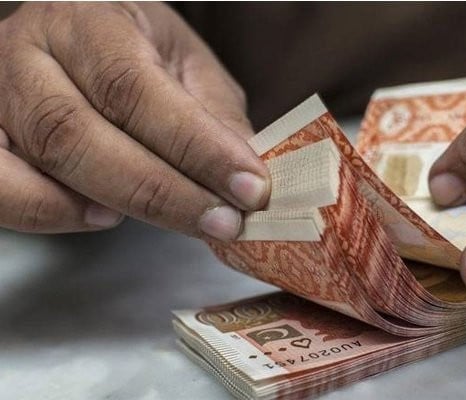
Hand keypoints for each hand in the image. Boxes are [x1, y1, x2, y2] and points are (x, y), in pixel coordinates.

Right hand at [0, 2, 268, 239]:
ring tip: (175, 219)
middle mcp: (31, 49)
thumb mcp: (188, 66)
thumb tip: (247, 181)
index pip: (136, 87)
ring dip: (113, 202)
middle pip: (79, 130)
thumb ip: (214, 117)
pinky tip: (101, 216)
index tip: (249, 187)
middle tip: (221, 221)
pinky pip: (1, 189)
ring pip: (40, 158)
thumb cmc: (138, 52)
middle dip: (162, 190)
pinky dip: (50, 213)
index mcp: (91, 20)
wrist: (78, 38)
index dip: (195, 146)